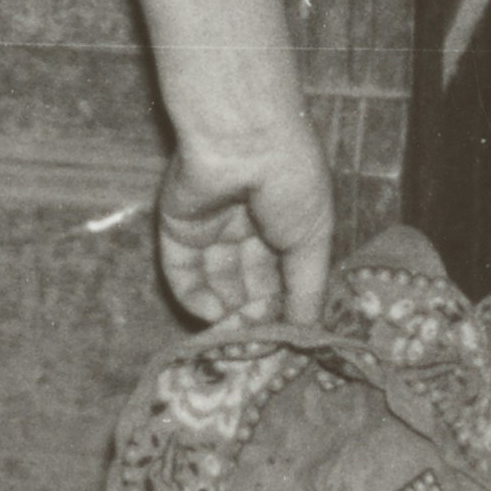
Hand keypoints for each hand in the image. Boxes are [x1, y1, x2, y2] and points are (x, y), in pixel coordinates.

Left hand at [150, 90, 333, 334]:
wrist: (245, 141)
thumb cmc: (291, 182)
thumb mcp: (313, 238)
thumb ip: (306, 288)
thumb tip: (306, 333)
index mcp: (284, 222)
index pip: (281, 277)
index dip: (283, 309)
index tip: (284, 343)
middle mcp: (247, 225)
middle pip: (247, 284)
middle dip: (253, 317)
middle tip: (257, 349)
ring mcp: (210, 227)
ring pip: (215, 282)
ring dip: (225, 313)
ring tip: (234, 341)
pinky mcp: (177, 228)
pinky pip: (182, 271)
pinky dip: (194, 297)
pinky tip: (212, 316)